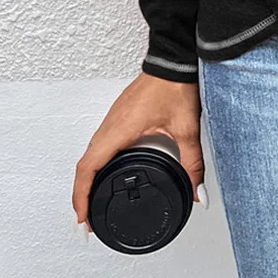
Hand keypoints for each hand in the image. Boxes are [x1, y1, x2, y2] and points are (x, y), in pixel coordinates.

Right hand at [71, 72, 205, 233]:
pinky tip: (106, 169)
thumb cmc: (175, 84)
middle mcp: (111, 123)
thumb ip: (192, 163)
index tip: (82, 218)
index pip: (88, 168)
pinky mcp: (119, 113)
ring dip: (88, 177)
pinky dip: (96, 161)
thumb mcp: (186, 128)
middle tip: (86, 218)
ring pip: (91, 151)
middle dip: (81, 193)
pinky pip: (100, 141)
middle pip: (85, 163)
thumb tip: (196, 190)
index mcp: (120, 129)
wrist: (174, 59)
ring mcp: (113, 117)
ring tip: (92, 198)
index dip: (81, 196)